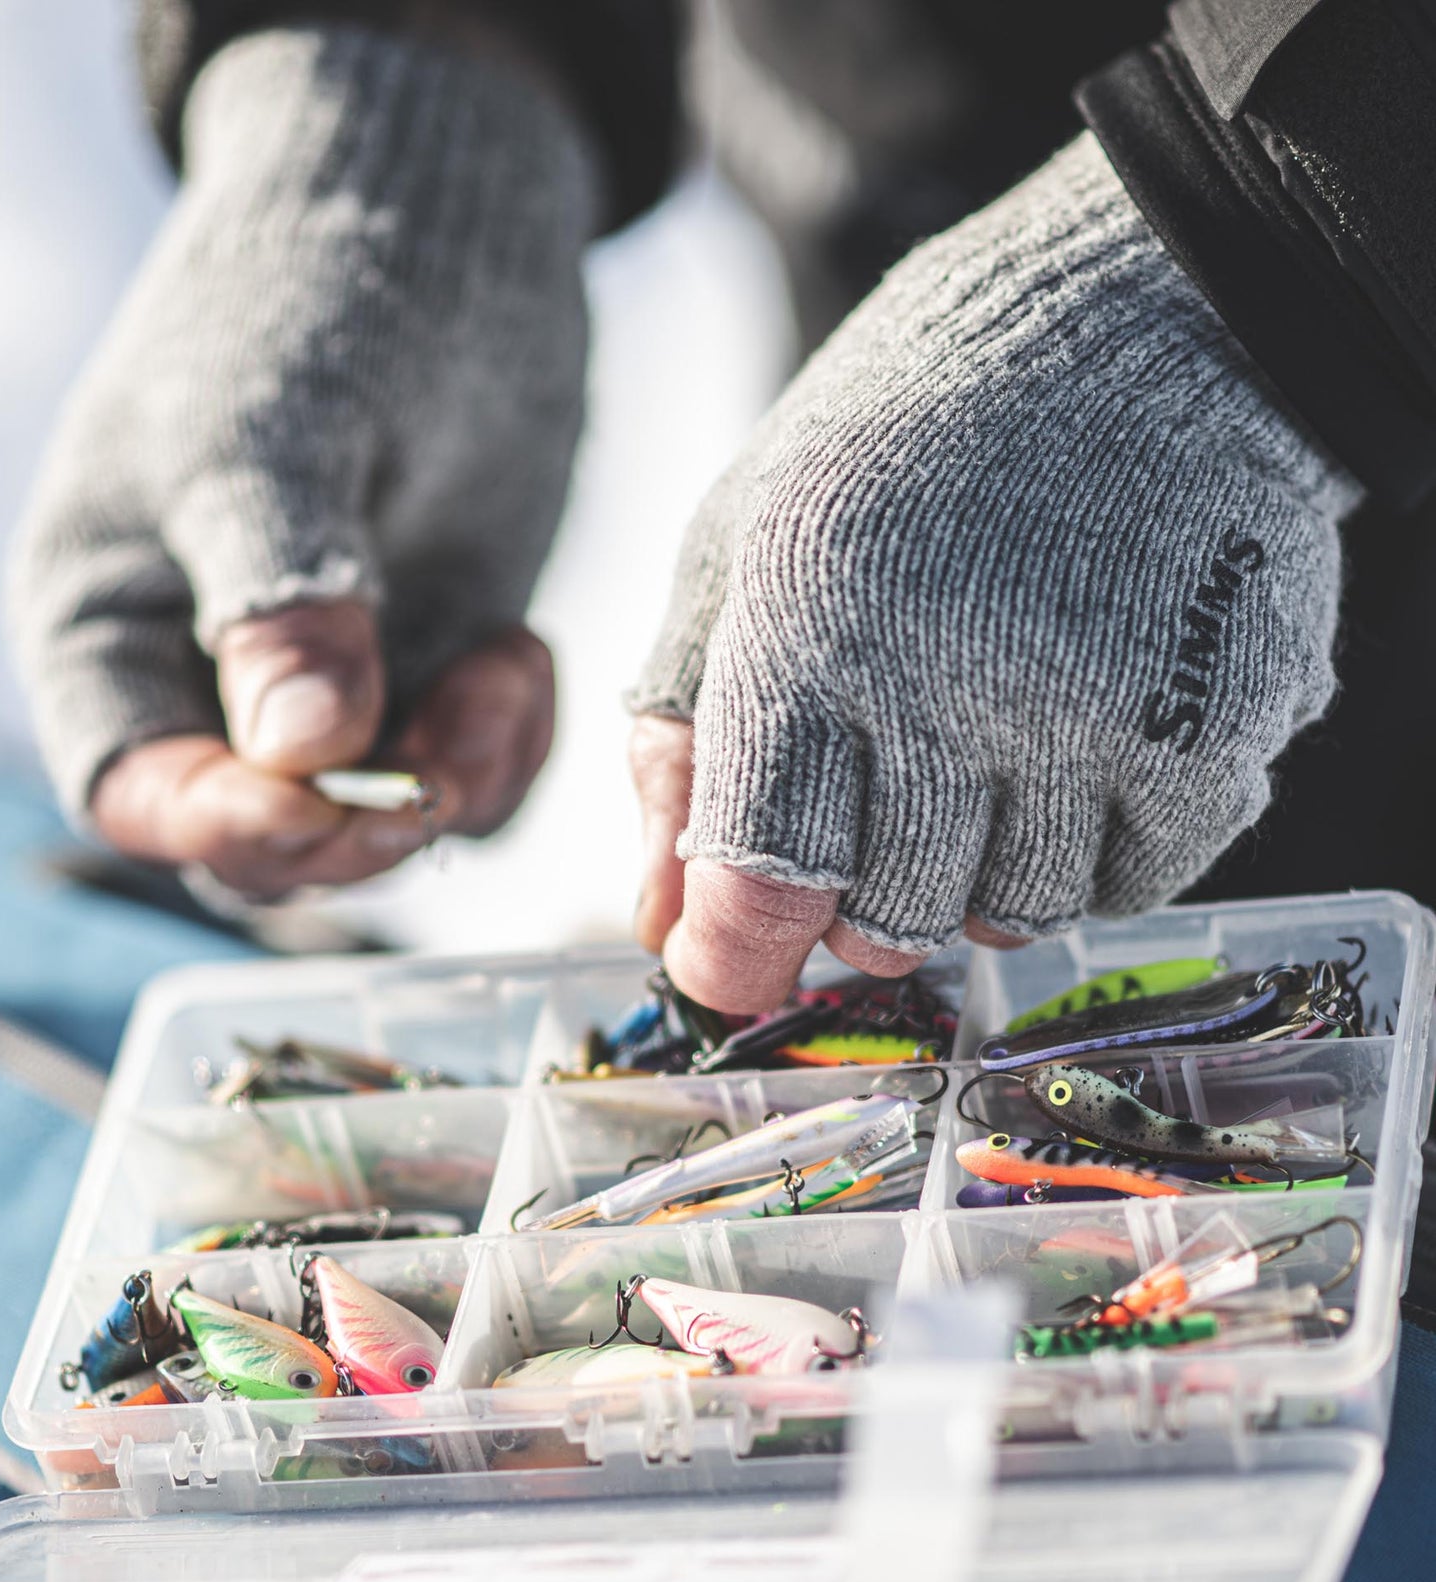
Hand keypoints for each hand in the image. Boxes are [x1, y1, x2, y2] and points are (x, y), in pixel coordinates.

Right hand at [7, 25, 593, 890]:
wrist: (449, 219)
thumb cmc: (322, 293)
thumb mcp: (277, 431)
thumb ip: (279, 592)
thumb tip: (296, 754)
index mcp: (110, 622)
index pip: (134, 790)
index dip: (220, 824)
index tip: (322, 801)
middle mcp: (209, 679)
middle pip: (264, 843)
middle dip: (359, 829)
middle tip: (442, 771)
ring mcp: (331, 689)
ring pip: (383, 827)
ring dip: (456, 784)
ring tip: (505, 664)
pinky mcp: (432, 679)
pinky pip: (471, 784)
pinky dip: (510, 749)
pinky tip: (524, 649)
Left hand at [630, 134, 1357, 1011]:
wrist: (1137, 315)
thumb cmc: (905, 439)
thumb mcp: (741, 547)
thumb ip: (683, 740)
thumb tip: (668, 925)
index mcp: (809, 630)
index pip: (763, 876)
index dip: (737, 951)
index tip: (732, 962)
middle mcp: (949, 680)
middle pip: (890, 921)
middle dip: (864, 902)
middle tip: (883, 819)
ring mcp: (1094, 711)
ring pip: (1015, 915)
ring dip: (985, 875)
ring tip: (993, 757)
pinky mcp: (1216, 728)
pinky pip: (1134, 885)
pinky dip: (1100, 850)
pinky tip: (1086, 748)